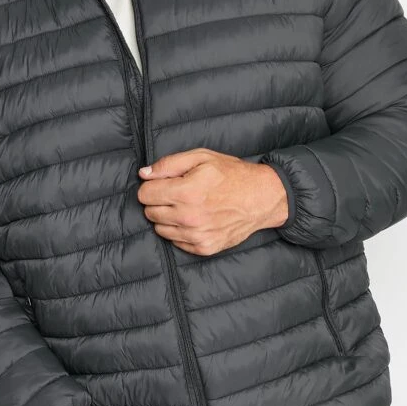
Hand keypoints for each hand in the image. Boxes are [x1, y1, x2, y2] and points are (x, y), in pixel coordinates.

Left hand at [137, 147, 287, 255]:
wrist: (261, 198)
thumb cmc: (231, 174)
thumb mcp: (201, 157)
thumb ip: (169, 164)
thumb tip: (144, 174)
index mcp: (186, 192)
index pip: (144, 195)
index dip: (151, 186)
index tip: (163, 184)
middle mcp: (189, 217)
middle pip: (150, 213)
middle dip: (158, 202)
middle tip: (176, 194)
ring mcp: (197, 235)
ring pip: (160, 229)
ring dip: (168, 218)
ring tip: (186, 206)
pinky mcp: (204, 248)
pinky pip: (176, 241)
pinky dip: (180, 231)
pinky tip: (195, 219)